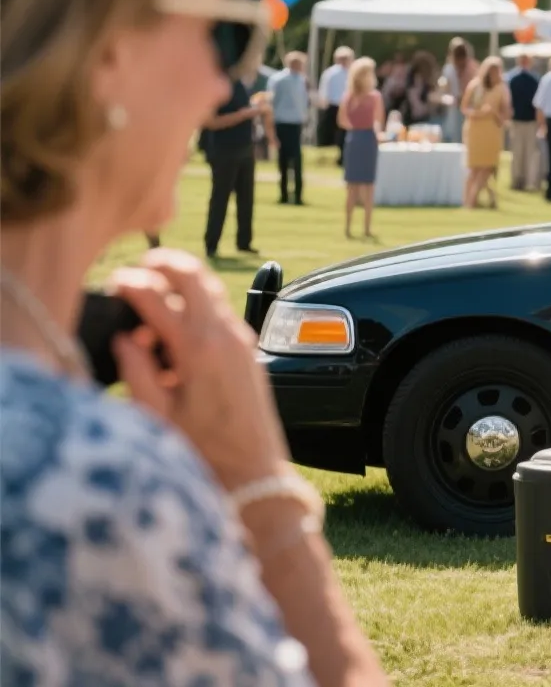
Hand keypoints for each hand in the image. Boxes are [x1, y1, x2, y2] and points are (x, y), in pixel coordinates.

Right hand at [109, 250, 291, 490]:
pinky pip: (220, 312)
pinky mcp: (248, 349)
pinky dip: (196, 305)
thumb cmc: (203, 449)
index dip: (131, 282)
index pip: (158, 294)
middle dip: (163, 263)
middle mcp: (224, 335)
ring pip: (210, 289)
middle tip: (138, 266)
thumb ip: (136, 369)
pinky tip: (174, 329)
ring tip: (153, 293)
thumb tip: (124, 338)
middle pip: (194, 274)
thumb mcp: (156, 414)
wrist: (253, 469)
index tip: (113, 282)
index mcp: (197, 348)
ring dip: (182, 282)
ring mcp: (241, 339)